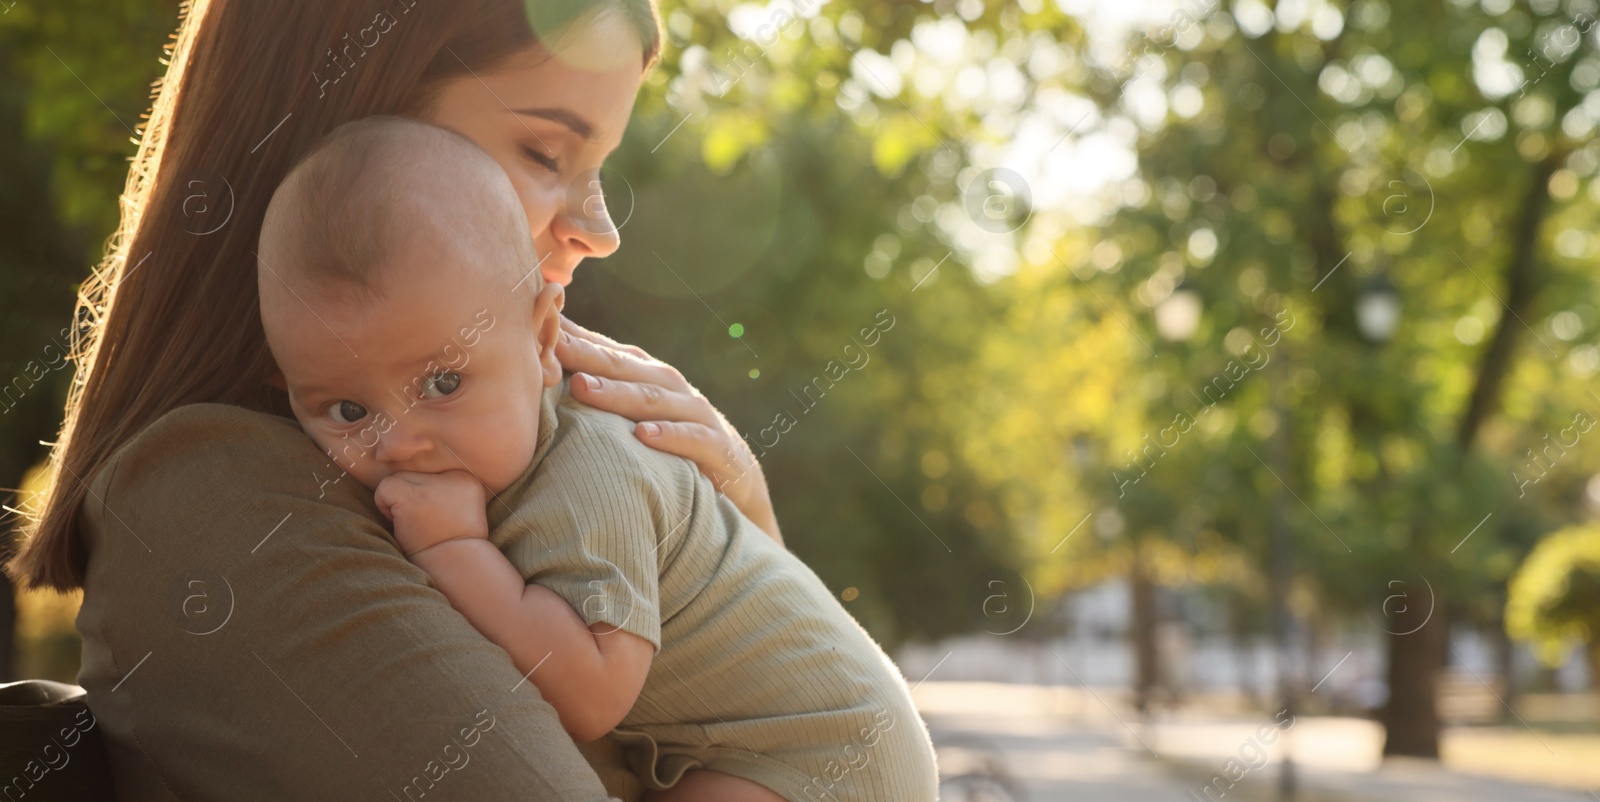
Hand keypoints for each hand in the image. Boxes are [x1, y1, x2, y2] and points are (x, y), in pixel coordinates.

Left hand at [374, 470, 489, 556]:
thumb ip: (446, 492)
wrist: (454, 567)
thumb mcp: (463, 510)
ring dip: (398, 501)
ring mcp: (431, 485)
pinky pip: (385, 487)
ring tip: (414, 523)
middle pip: (415, 474)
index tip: (436, 520)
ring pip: (399, 479)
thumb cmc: (453, 544)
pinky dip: (383, 504)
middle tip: (423, 524)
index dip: (426, 498)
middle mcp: (452, 475)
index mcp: (466, 479)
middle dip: (412, 498)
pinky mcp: (411, 496)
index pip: (433, 475)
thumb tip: (413, 485)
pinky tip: (400, 522)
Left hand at [555, 316, 781, 543]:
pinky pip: (694, 440)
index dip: (572, 337)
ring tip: (582, 387)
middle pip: (624, 367)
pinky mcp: (719, 449)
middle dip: (586, 355)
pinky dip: (670, 435)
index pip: (605, 350)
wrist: (737, 477)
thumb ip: (597, 395)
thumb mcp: (635, 417)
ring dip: (617, 392)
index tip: (537, 324)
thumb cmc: (671, 443)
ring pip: (653, 399)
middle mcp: (671, 388)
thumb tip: (541, 374)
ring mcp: (696, 415)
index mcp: (647, 377)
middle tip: (550, 347)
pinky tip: (644, 436)